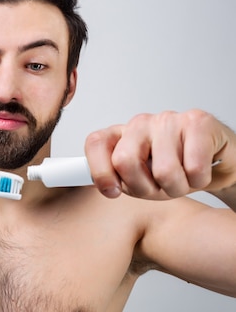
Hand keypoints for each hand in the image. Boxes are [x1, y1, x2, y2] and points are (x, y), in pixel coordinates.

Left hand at [84, 109, 235, 199]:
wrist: (216, 165)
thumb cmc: (175, 173)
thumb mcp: (140, 183)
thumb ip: (118, 181)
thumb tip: (106, 187)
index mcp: (120, 136)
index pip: (95, 143)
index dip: (100, 171)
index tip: (112, 192)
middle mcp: (139, 124)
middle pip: (124, 161)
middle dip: (144, 188)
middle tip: (159, 188)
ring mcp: (167, 119)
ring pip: (163, 170)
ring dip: (177, 188)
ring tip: (182, 179)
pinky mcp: (197, 121)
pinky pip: (193, 167)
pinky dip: (199, 180)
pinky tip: (199, 170)